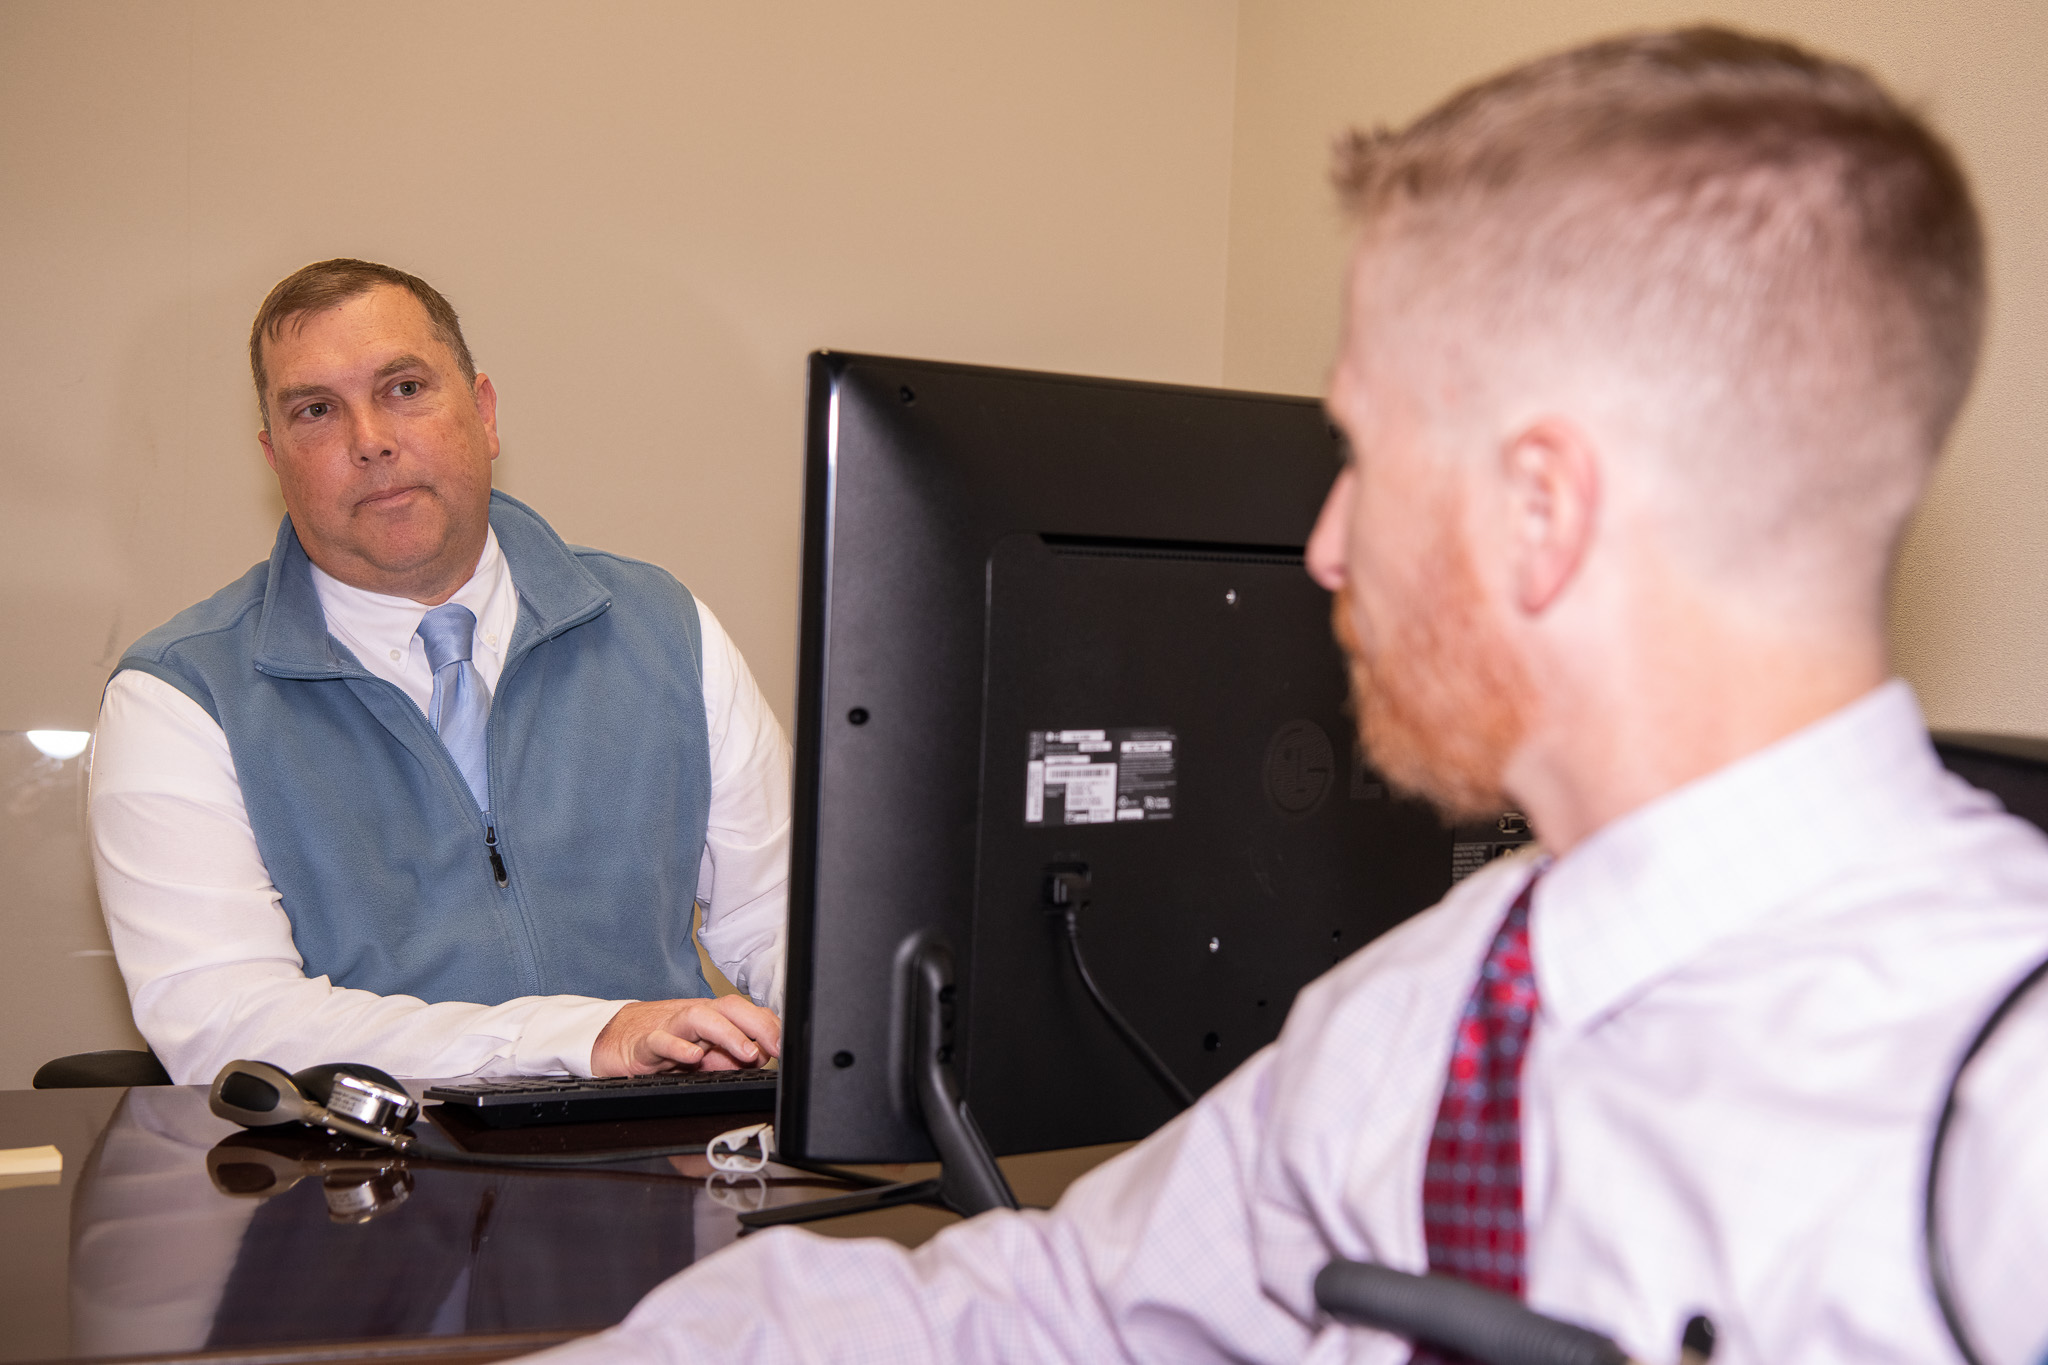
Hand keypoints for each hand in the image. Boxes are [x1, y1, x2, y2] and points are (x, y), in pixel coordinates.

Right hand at [591, 995, 782, 1076]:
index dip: (768, 1026)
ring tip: (746, 1052)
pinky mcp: (643, 1045)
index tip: (785, 1046)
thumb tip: (759, 1058)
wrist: (613, 1040)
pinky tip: (694, 1056)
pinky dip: (678, 1047)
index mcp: (710, 1018)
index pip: (745, 1012)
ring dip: (727, 1032)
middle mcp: (692, 1018)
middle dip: (756, 1024)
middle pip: (728, 1007)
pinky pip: (660, 1041)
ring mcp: (668, 1028)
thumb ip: (728, 1057)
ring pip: (698, 1017)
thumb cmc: (661, 1044)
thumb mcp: (701, 1054)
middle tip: (775, 1048)